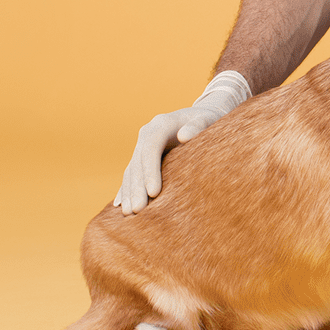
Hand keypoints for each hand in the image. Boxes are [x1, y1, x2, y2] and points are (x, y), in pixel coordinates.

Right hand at [113, 91, 235, 214]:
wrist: (200, 116)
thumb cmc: (208, 120)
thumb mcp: (208, 119)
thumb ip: (199, 125)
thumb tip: (184, 136)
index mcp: (162, 124)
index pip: (151, 147)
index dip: (150, 170)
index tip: (154, 192)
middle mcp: (148, 133)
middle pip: (138, 161)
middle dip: (137, 187)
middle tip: (138, 210)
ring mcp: (142, 145)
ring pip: (132, 170)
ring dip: (129, 192)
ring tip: (130, 213)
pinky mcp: (142, 157)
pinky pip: (131, 175)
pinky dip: (126, 190)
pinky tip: (121, 206)